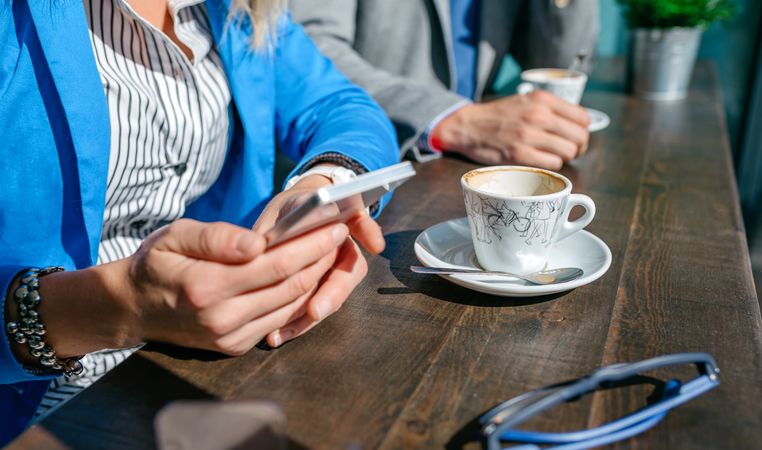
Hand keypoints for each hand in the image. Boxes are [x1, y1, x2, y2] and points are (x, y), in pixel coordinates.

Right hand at [122, 218, 349, 355]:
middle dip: (321, 259)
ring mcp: (229, 337)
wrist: (134, 308)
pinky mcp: (234, 346)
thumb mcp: (174, 236)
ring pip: (290, 306)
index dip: (310, 245)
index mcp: (206, 286)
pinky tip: (307, 277)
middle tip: (339, 235)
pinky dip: (299, 299)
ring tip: (329, 253)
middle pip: (290, 287)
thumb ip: (217, 238)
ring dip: (316, 279)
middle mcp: (221, 318)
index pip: (275, 265)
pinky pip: (278, 320)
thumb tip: (258, 242)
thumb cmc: (155, 264)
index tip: (334, 226)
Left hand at [253, 173, 385, 346]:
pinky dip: (296, 324)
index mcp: (346, 220)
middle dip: (333, 294)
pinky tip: (275, 335)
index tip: (375, 245)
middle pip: (348, 273)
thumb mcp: (293, 204)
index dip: (369, 233)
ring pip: (330, 298)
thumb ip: (296, 217)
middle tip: (316, 311)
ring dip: (310, 318)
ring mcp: (335, 272)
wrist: (295, 215)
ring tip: (284, 333)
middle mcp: (346, 250)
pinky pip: (312, 310)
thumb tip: (276, 236)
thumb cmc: (296, 208)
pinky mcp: (318, 291)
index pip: (362, 223)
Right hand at [431, 91, 590, 168]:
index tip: (575, 137)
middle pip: (579, 136)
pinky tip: (542, 161)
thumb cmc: (499, 116)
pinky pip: (553, 163)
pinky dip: (552, 165)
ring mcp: (529, 135)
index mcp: (543, 99)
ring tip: (554, 156)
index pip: (582, 117)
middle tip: (568, 150)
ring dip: (565, 157)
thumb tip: (577, 125)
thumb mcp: (526, 100)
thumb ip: (551, 109)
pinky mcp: (520, 154)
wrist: (468, 126)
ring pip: (568, 151)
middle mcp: (539, 115)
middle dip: (578, 147)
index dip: (583, 130)